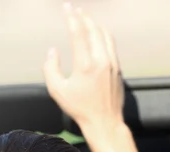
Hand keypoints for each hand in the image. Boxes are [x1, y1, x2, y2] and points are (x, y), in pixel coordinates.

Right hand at [43, 3, 123, 133]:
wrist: (105, 122)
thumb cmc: (79, 108)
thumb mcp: (57, 90)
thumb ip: (50, 68)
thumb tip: (53, 51)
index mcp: (85, 65)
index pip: (78, 33)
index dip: (71, 17)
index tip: (66, 7)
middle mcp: (102, 61)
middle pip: (94, 30)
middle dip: (84, 17)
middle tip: (76, 10)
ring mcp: (113, 65)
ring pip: (106, 36)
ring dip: (95, 25)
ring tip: (87, 18)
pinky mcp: (118, 70)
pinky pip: (112, 46)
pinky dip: (104, 36)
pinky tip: (98, 34)